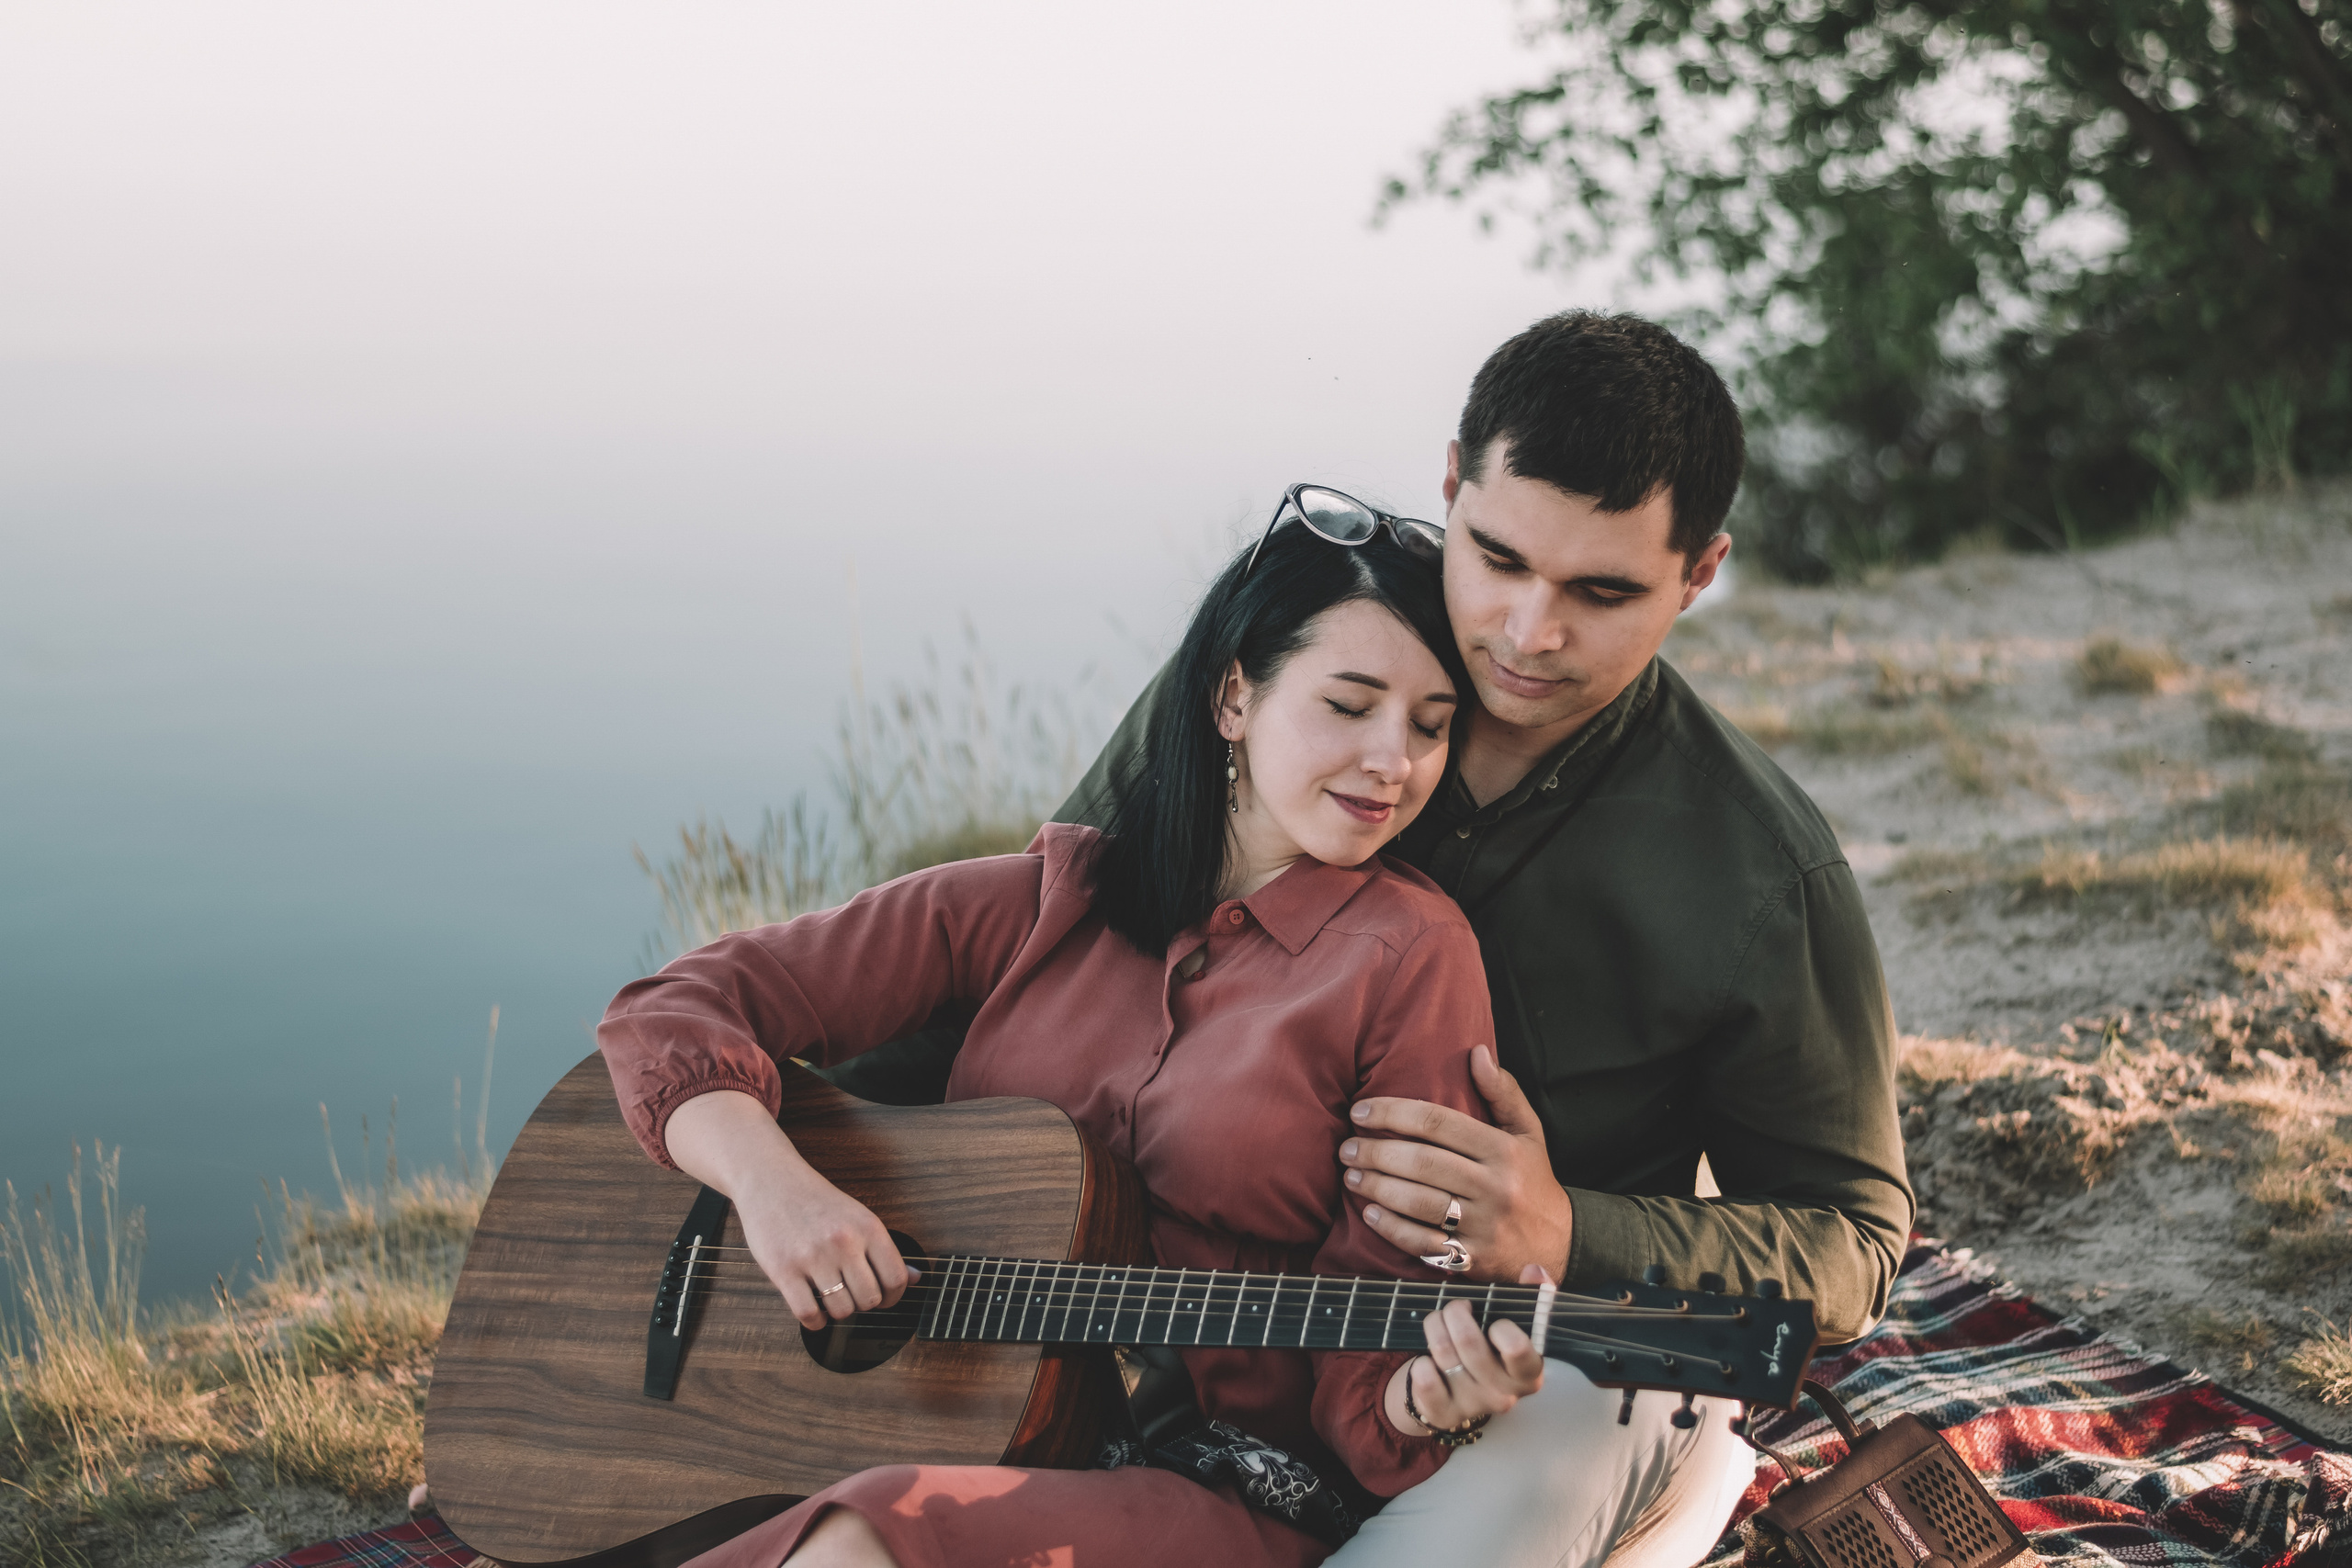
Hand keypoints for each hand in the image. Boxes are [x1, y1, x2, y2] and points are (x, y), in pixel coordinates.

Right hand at [662, 1090, 913, 1330]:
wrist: (772, 1180)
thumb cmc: (817, 1202)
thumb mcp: (859, 1217)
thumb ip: (885, 1251)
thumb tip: (917, 1279)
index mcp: (868, 1227)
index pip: (896, 1279)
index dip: (894, 1297)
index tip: (884, 1298)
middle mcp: (844, 1241)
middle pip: (870, 1300)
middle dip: (863, 1304)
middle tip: (852, 1295)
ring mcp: (813, 1256)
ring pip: (842, 1311)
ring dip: (838, 1312)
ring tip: (831, 1297)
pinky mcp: (783, 1270)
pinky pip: (808, 1314)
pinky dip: (815, 1321)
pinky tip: (814, 1310)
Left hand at [1341, 1045, 1570, 1283]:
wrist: (1560, 1243)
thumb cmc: (1533, 1179)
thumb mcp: (1528, 1131)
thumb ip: (1503, 1091)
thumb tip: (1477, 1052)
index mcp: (1504, 1150)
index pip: (1438, 1123)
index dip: (1393, 1113)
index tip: (1361, 1111)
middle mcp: (1494, 1187)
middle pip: (1423, 1163)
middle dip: (1376, 1152)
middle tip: (1346, 1147)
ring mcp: (1484, 1226)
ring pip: (1420, 1203)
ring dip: (1378, 1188)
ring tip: (1351, 1176)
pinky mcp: (1473, 1260)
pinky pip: (1425, 1245)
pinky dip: (1393, 1229)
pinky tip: (1370, 1214)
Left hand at [1383, 1267, 1549, 1435]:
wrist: (1459, 1394)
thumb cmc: (1490, 1350)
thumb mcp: (1511, 1325)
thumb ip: (1528, 1297)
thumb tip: (1535, 1271)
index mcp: (1528, 1373)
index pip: (1517, 1348)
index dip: (1501, 1327)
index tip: (1494, 1320)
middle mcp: (1505, 1395)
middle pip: (1470, 1342)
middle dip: (1455, 1312)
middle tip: (1455, 1308)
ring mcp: (1473, 1406)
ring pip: (1444, 1352)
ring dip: (1434, 1326)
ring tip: (1438, 1322)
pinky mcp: (1444, 1414)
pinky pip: (1425, 1379)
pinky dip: (1420, 1362)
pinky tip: (1427, 1359)